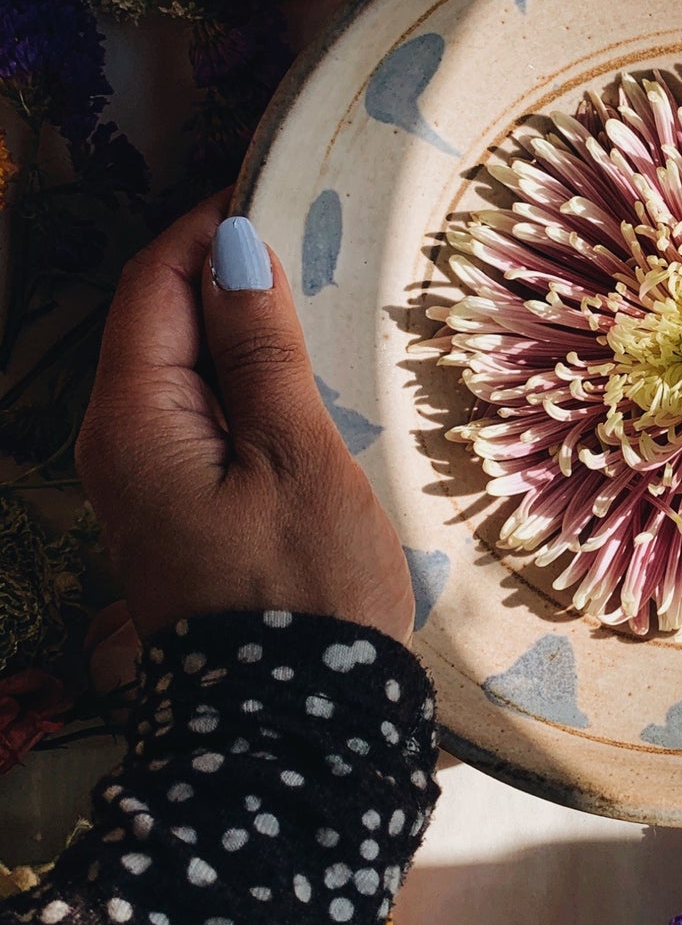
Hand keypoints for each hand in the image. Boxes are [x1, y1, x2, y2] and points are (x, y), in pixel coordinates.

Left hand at [76, 194, 414, 643]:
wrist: (298, 730)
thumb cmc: (304, 595)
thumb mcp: (296, 456)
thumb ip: (261, 348)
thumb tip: (233, 248)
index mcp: (132, 422)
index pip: (152, 286)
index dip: (207, 229)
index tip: (276, 194)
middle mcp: (118, 446)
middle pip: (161, 323)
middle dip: (227, 277)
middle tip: (317, 250)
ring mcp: (145, 484)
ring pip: (185, 371)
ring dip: (243, 334)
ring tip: (320, 312)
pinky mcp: (179, 511)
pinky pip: (201, 417)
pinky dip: (246, 385)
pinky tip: (301, 386)